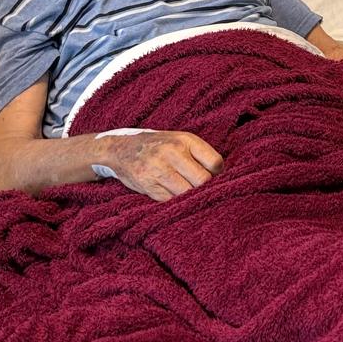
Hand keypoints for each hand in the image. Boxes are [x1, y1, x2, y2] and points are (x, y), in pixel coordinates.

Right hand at [97, 130, 223, 200]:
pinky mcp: (147, 185)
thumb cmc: (159, 145)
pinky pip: (170, 200)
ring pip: (186, 193)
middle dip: (204, 189)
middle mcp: (172, 152)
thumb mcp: (180, 140)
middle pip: (202, 181)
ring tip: (189, 194)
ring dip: (190, 197)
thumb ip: (200, 155)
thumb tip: (221, 177)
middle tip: (203, 191)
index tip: (214, 178)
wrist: (121, 148)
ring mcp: (158, 169)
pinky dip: (174, 202)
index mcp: (185, 140)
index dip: (218, 174)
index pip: (215, 162)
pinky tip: (174, 196)